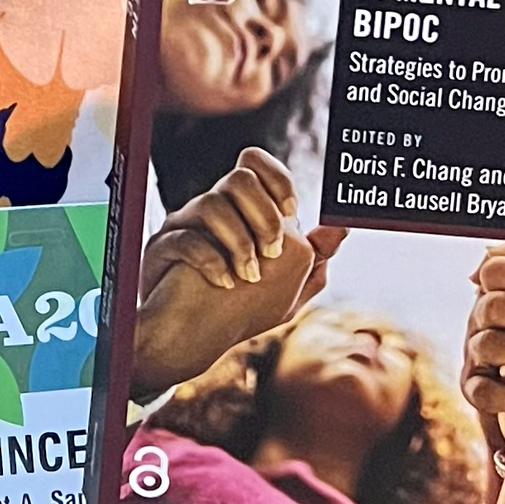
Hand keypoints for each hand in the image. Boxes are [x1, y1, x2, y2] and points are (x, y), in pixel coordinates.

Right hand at [130, 154, 337, 398]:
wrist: (189, 339)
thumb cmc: (238, 309)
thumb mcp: (286, 285)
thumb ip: (315, 254)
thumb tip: (342, 225)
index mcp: (240, 211)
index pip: (255, 164)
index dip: (278, 179)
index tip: (291, 211)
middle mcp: (211, 210)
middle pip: (239, 178)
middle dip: (263, 217)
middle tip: (272, 254)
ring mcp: (184, 226)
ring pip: (211, 202)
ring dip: (239, 243)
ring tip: (248, 277)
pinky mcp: (161, 247)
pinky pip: (186, 238)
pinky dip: (211, 261)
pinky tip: (226, 283)